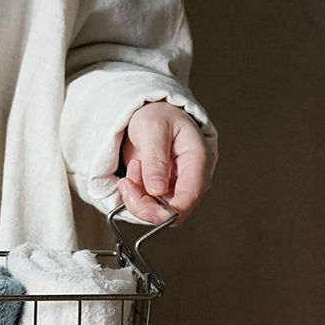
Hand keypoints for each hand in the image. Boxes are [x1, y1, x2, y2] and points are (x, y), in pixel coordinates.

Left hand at [116, 101, 215, 225]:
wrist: (153, 114)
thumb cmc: (158, 115)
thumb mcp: (153, 129)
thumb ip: (155, 160)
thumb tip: (157, 190)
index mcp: (198, 161)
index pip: (188, 199)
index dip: (163, 210)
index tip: (138, 200)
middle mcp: (192, 178)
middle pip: (172, 211)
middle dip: (143, 203)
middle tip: (127, 182)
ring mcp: (178, 186)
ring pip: (157, 211)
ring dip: (136, 196)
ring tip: (133, 167)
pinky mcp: (165, 190)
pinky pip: (148, 204)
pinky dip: (134, 194)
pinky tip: (133, 173)